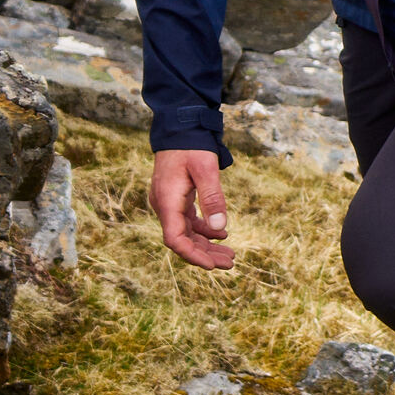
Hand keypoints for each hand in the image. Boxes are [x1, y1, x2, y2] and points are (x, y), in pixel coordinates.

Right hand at [149, 149, 234, 269]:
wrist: (180, 128)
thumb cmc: (192, 146)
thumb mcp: (206, 169)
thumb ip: (213, 197)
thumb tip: (220, 227)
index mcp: (167, 202)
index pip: (176, 240)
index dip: (193, 256)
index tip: (213, 266)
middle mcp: (164, 206)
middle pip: (183, 241)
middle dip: (206, 255)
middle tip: (230, 263)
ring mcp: (169, 204)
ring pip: (187, 233)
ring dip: (207, 245)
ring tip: (230, 254)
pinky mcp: (176, 200)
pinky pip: (189, 222)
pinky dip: (205, 231)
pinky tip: (222, 234)